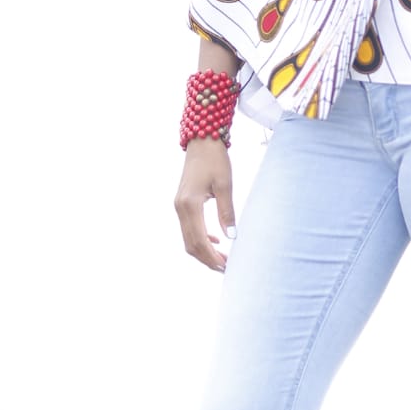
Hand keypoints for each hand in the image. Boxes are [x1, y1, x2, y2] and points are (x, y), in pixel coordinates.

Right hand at [175, 139, 236, 271]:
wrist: (202, 141)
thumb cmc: (215, 160)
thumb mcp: (225, 185)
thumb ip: (227, 212)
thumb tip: (231, 237)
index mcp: (190, 205)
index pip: (200, 240)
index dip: (212, 257)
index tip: (226, 266)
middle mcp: (180, 208)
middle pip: (191, 244)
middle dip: (208, 259)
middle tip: (226, 267)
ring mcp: (179, 206)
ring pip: (188, 238)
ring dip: (204, 251)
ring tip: (223, 258)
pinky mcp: (182, 204)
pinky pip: (189, 228)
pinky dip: (200, 239)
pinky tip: (216, 240)